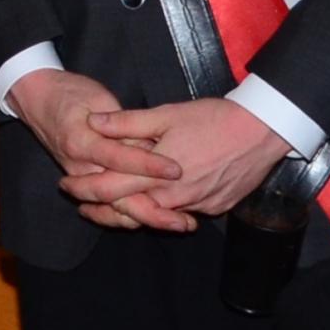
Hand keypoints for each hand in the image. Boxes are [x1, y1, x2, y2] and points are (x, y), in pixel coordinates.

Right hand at [9, 69, 179, 228]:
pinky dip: (133, 217)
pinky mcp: (86, 183)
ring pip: (114, 209)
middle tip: (184, 219)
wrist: (36, 99)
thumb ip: (123, 122)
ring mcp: (81, 178)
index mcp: (81, 141)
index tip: (176, 170)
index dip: (148, 165)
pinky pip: (109, 208)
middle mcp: (80, 167)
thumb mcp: (97, 96)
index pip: (119, 158)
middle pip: (117, 197)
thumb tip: (151, 143)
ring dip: (147, 219)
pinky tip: (158, 219)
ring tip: (180, 223)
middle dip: (152, 211)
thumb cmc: (69, 92)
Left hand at [86, 97, 300, 229]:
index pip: (110, 189)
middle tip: (81, 204)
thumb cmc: (214, 119)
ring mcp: (197, 206)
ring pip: (157, 216)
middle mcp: (175, 197)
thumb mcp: (167, 114)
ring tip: (114, 206)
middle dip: (102, 209)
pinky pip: (183, 213)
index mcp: (157, 174)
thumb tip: (94, 122)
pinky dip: (166, 209)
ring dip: (133, 211)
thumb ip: (127, 123)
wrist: (262, 132)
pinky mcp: (215, 208)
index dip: (85, 189)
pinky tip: (157, 199)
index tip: (67, 186)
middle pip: (130, 210)